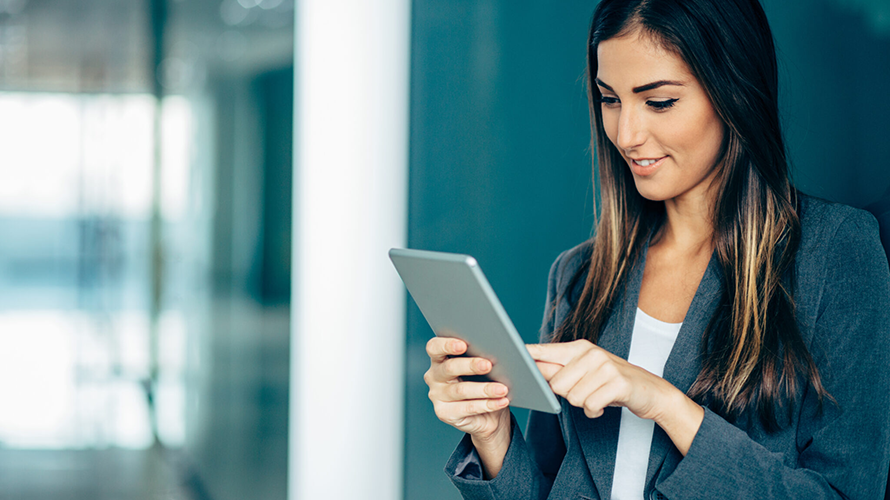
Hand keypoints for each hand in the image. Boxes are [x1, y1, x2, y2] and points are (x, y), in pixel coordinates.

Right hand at [424, 337, 510, 441]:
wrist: (488, 415)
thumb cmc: (482, 383)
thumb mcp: (482, 368)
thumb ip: (482, 356)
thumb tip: (500, 351)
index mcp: (440, 359)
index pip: (435, 347)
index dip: (447, 344)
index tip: (463, 345)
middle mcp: (435, 376)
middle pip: (449, 368)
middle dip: (471, 365)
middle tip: (488, 365)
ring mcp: (437, 396)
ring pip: (461, 390)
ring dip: (485, 389)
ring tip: (502, 389)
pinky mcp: (445, 413)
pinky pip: (468, 408)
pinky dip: (487, 404)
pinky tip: (501, 401)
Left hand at [527, 339, 703, 455]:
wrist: (652, 392)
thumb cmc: (612, 383)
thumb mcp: (586, 372)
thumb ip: (559, 370)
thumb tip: (530, 370)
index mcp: (579, 348)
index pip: (545, 351)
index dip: (525, 355)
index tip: (506, 352)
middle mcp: (590, 353)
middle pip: (556, 384)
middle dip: (568, 395)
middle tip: (586, 392)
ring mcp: (605, 366)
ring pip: (572, 397)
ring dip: (583, 404)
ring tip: (597, 396)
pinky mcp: (617, 382)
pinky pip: (589, 405)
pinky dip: (595, 412)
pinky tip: (604, 405)